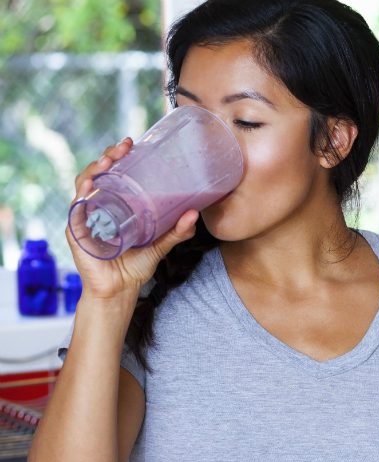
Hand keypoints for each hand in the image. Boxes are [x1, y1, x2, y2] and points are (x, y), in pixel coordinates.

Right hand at [66, 137, 198, 300]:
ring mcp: (84, 218)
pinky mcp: (76, 232)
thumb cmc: (135, 267)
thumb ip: (177, 232)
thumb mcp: (160, 246)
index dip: (118, 157)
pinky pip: (76, 209)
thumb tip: (195, 214)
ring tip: (107, 161)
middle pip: (96, 174)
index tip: (131, 144)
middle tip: (122, 148)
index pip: (112, 174)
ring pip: (83, 186)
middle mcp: (96, 207)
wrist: (120, 291)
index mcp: (113, 205)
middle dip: (106, 156)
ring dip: (92, 170)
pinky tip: (90, 186)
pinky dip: (81, 195)